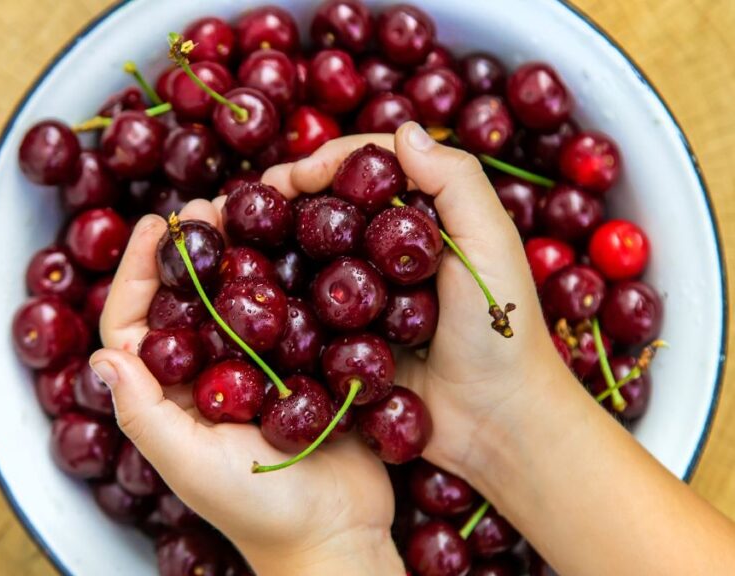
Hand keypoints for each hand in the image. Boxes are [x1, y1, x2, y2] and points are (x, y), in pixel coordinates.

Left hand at [90, 201, 402, 575]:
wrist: (338, 533)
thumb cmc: (259, 509)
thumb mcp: (191, 465)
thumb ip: (144, 415)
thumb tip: (102, 357)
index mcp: (170, 394)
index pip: (136, 324)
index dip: (137, 272)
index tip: (154, 226)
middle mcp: (208, 375)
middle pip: (188, 300)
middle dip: (192, 250)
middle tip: (208, 207)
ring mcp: (257, 370)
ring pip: (239, 298)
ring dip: (241, 254)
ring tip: (253, 211)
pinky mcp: (304, 366)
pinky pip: (291, 313)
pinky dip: (292, 277)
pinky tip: (303, 244)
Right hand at [262, 122, 568, 481]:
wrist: (497, 425)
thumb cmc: (504, 332)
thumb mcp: (491, 247)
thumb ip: (457, 185)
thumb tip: (405, 131)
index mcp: (424, 222)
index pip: (370, 172)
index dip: (328, 164)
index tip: (292, 177)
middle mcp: (389, 253)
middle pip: (331, 210)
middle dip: (285, 199)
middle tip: (245, 205)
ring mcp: (365, 297)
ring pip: (309, 255)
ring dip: (270, 242)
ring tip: (231, 239)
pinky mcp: (346, 339)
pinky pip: (304, 309)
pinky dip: (274, 293)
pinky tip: (244, 289)